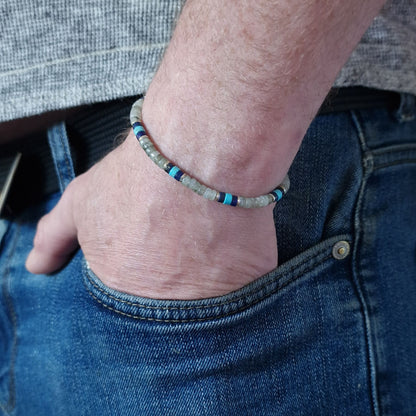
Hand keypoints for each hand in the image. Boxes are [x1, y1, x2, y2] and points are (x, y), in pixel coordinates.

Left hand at [26, 132, 277, 299]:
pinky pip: (244, 287)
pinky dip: (238, 269)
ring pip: (209, 302)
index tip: (152, 257)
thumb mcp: (83, 201)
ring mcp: (215, 300)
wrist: (202, 153)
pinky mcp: (252, 283)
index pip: (129, 302)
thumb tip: (36, 265)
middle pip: (171, 306)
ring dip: (206, 277)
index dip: (141, 275)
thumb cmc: (142, 175)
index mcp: (123, 293)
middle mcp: (169, 308)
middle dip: (172, 282)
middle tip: (181, 246)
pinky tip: (230, 240)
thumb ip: (54, 237)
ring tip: (205, 238)